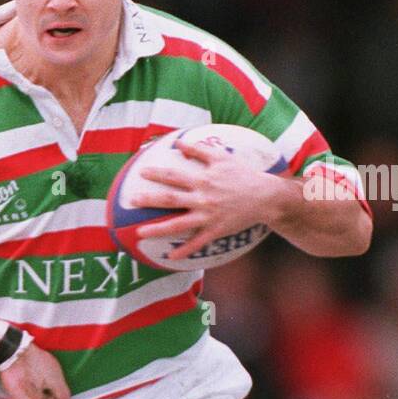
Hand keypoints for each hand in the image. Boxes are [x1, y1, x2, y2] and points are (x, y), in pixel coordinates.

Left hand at [132, 140, 286, 260]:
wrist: (265, 197)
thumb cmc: (243, 175)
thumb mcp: (223, 157)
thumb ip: (200, 149)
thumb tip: (179, 141)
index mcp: (203, 180)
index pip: (175, 175)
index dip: (157, 173)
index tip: (141, 172)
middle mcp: (202, 198)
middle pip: (170, 199)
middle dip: (149, 200)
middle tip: (132, 201)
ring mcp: (208, 216)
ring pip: (178, 225)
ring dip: (158, 230)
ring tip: (139, 233)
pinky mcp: (216, 231)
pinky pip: (197, 243)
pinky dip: (183, 250)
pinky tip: (169, 257)